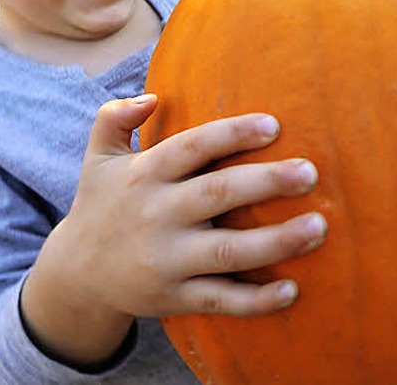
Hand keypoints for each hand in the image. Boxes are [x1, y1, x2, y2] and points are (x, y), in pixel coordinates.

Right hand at [58, 95, 325, 318]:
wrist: (77, 274)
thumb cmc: (101, 204)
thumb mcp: (97, 156)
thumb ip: (114, 117)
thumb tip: (152, 96)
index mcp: (144, 175)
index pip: (192, 147)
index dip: (232, 134)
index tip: (274, 125)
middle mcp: (156, 215)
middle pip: (217, 194)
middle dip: (266, 182)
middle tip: (310, 172)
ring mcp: (166, 260)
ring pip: (226, 251)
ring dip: (276, 241)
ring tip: (319, 227)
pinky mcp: (174, 298)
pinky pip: (219, 299)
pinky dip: (255, 300)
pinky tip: (292, 290)